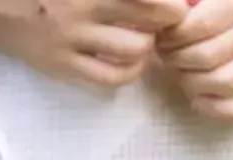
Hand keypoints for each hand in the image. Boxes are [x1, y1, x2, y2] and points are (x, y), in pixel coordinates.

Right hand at [0, 0, 189, 88]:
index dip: (174, 1)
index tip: (174, 2)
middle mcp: (85, 6)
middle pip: (155, 21)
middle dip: (168, 21)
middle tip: (165, 19)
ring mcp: (71, 39)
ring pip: (136, 53)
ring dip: (148, 46)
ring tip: (143, 37)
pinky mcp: (59, 65)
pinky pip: (108, 79)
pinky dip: (127, 72)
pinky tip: (125, 59)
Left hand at [156, 0, 232, 120]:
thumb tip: (175, 11)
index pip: (200, 25)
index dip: (173, 35)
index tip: (164, 34)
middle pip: (207, 56)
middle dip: (176, 59)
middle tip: (167, 54)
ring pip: (223, 84)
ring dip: (191, 83)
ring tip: (182, 72)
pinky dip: (216, 110)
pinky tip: (199, 98)